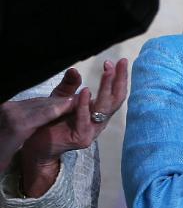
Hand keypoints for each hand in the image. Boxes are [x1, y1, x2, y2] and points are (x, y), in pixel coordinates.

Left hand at [1, 61, 127, 196]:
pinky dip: (85, 105)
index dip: (120, 78)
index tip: (122, 61)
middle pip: (116, 99)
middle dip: (119, 80)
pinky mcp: (82, 138)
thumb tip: (75, 70)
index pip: (115, 93)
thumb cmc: (50, 123)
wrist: (36, 146)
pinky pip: (84, 119)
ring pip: (104, 108)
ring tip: (108, 71)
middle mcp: (100, 121)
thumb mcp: (60, 100)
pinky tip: (85, 91)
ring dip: (106, 88)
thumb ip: (68, 86)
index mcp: (98, 112)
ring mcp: (92, 131)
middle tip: (121, 62)